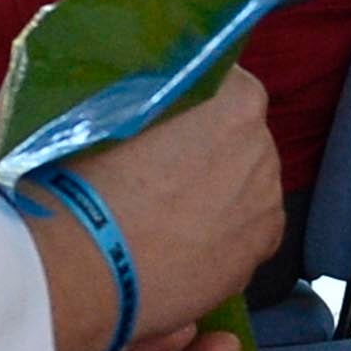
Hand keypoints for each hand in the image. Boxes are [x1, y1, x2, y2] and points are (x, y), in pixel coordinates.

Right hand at [22, 73, 284, 350]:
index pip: (226, 80)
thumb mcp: (106, 113)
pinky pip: (245, 232)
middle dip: (208, 146)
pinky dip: (221, 234)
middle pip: (240, 136)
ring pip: (245, 186)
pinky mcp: (258, 256)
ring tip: (166, 212)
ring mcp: (266, 207)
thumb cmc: (87, 182)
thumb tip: (142, 87)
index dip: (194, 95)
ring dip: (218, 191)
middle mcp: (263, 151)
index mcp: (235, 105)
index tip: (166, 112)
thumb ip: (142, 95)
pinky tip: (181, 244)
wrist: (84, 270)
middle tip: (159, 166)